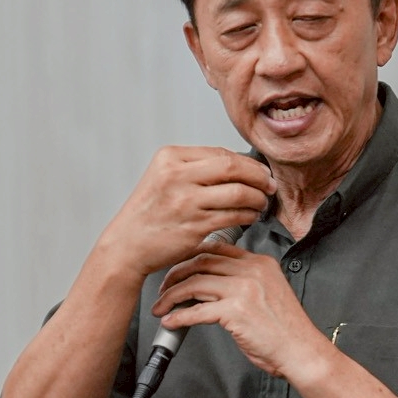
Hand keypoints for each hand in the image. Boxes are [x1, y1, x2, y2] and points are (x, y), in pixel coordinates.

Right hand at [96, 147, 274, 277]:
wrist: (128, 244)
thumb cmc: (149, 213)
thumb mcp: (163, 177)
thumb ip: (196, 167)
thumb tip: (240, 164)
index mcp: (170, 158)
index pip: (221, 152)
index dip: (248, 162)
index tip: (260, 171)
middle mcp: (176, 176)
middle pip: (233, 167)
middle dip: (258, 176)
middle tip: (270, 184)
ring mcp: (185, 202)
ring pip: (237, 192)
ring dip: (257, 197)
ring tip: (261, 202)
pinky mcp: (194, 226)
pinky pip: (233, 215)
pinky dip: (248, 215)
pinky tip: (250, 216)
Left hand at [153, 241, 333, 383]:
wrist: (301, 350)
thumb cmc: (286, 329)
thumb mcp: (268, 293)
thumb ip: (244, 282)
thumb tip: (210, 286)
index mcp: (260, 263)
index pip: (217, 250)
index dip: (192, 257)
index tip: (178, 268)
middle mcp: (251, 270)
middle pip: (201, 262)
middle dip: (176, 274)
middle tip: (164, 287)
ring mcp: (243, 289)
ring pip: (194, 283)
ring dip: (171, 296)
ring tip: (161, 307)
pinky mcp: (235, 311)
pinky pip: (197, 311)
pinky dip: (178, 317)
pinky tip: (171, 322)